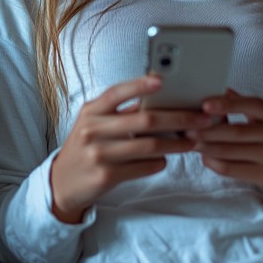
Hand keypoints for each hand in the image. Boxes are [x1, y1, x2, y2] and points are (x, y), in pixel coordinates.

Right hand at [50, 75, 215, 222]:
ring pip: (149, 146)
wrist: (62, 182)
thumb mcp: (94, 123)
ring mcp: (99, 154)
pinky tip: (165, 159)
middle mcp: (93, 130)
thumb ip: (120, 112)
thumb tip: (159, 100)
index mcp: (91, 111)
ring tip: (192, 140)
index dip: (140, 85)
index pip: (117, 92)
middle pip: (145, 120)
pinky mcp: (107, 176)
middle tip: (200, 118)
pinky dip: (159, 162)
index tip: (162, 80)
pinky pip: (144, 167)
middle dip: (178, 118)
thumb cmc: (86, 146)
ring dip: (176, 143)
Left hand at [187, 89, 262, 201]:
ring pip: (233, 151)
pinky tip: (205, 158)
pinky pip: (235, 169)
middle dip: (209, 130)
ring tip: (191, 143)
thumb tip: (221, 89)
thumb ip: (244, 104)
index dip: (227, 104)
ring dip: (208, 147)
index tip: (205, 104)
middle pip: (237, 132)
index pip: (250, 105)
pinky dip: (216, 164)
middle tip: (187, 128)